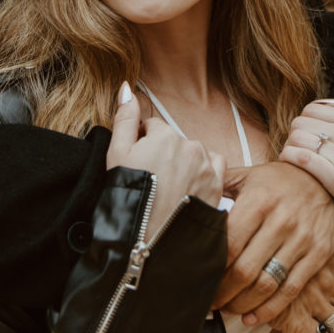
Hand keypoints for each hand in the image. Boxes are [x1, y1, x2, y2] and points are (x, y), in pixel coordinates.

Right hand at [107, 83, 224, 238]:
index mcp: (166, 136)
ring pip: (195, 155)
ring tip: (168, 191)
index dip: (143, 146)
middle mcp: (191, 148)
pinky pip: (214, 170)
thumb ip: (124, 117)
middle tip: (151, 183)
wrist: (145, 246)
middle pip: (175, 142)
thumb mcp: (116, 154)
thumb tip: (126, 87)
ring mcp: (207, 169)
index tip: (137, 167)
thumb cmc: (127, 198)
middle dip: (164, 156)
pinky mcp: (217, 190)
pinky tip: (187, 192)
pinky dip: (203, 176)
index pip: (154, 129)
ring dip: (184, 165)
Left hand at [213, 162, 333, 322]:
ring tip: (228, 309)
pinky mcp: (319, 253)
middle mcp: (281, 221)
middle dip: (223, 292)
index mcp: (259, 200)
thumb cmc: (277, 180)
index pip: (229, 243)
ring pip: (267, 284)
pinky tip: (252, 317)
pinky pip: (291, 289)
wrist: (324, 179)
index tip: (199, 279)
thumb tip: (189, 197)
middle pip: (245, 269)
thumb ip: (218, 184)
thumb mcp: (247, 175)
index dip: (212, 267)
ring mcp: (302, 239)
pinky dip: (270, 309)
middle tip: (209, 302)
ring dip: (243, 304)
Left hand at [280, 94, 333, 208]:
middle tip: (299, 145)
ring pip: (297, 139)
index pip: (311, 109)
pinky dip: (289, 157)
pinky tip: (290, 162)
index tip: (307, 132)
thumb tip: (331, 102)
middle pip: (300, 123)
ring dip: (290, 146)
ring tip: (295, 155)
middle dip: (295, 133)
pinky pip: (301, 158)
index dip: (304, 119)